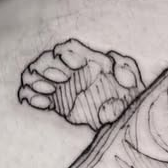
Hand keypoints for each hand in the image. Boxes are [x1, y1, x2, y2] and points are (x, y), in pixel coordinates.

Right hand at [18, 39, 143, 127]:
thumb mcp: (135, 81)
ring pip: (39, 76)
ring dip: (36, 81)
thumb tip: (114, 62)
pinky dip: (32, 98)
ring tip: (44, 92)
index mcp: (88, 60)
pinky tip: (35, 102)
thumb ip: (127, 69)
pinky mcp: (58, 103)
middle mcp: (72, 70)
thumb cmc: (132, 97)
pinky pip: (39, 97)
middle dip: (48, 68)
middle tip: (56, 82)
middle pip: (49, 60)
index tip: (74, 69)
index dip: (66, 55)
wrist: (126, 120)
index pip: (69, 48)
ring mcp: (63, 86)